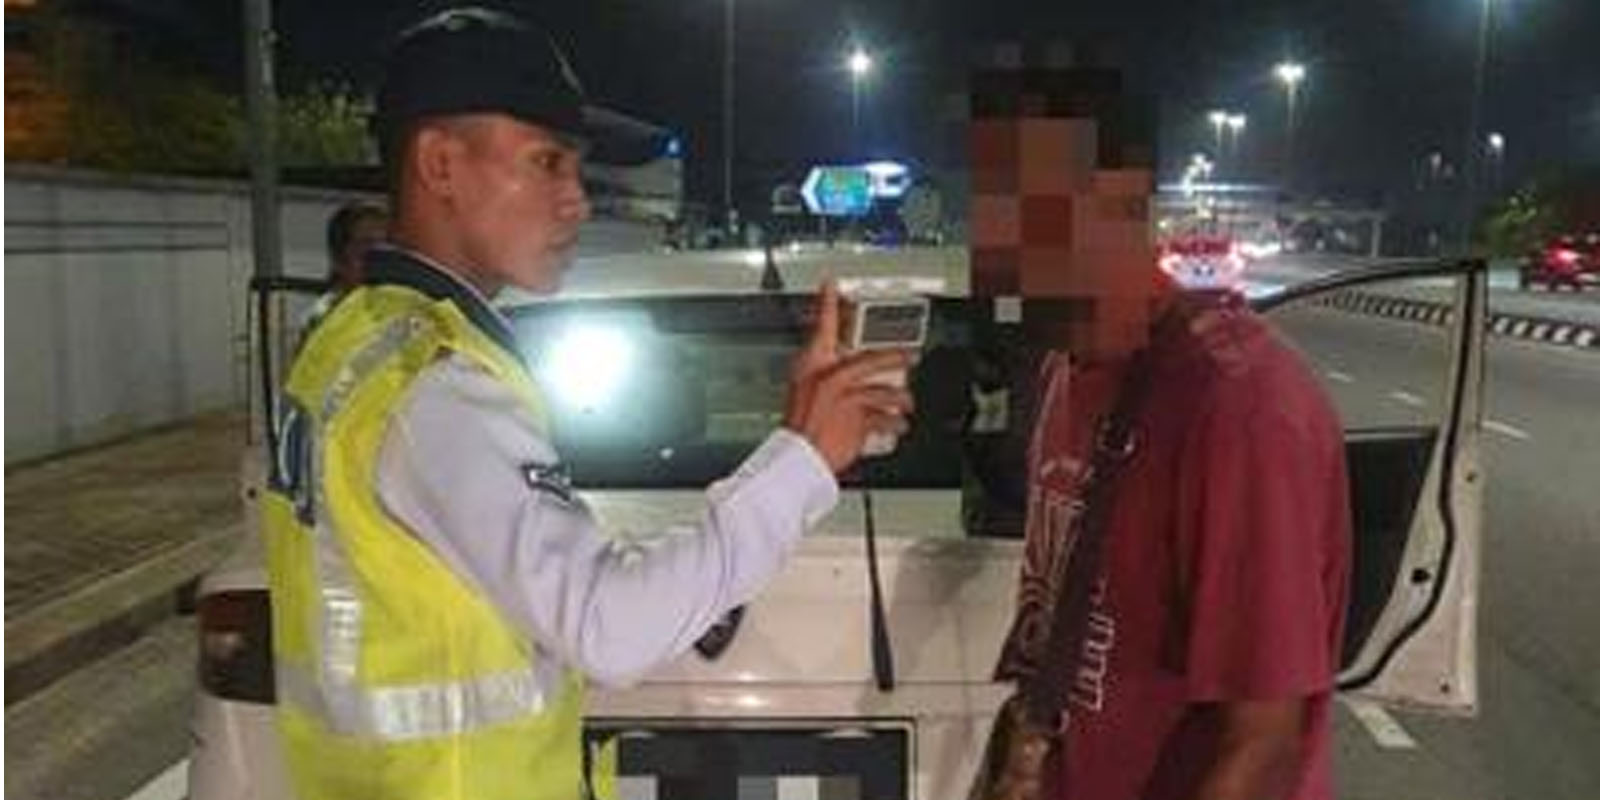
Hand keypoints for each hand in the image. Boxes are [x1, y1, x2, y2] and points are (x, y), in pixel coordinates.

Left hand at [783, 280, 915, 472]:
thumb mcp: (835, 382)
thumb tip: (884, 359)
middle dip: (886, 358)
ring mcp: (842, 400)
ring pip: (876, 388)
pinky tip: (899, 424)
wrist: (807, 460)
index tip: (830, 282)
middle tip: (905, 353)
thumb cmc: (807, 420)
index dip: (828, 300)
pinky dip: (891, 421)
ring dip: (895, 396)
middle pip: (864, 357)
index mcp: (816, 359)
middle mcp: (830, 376)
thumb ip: (862, 366)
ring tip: (906, 402)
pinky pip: (878, 417)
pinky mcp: (852, 423)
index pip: (824, 321)